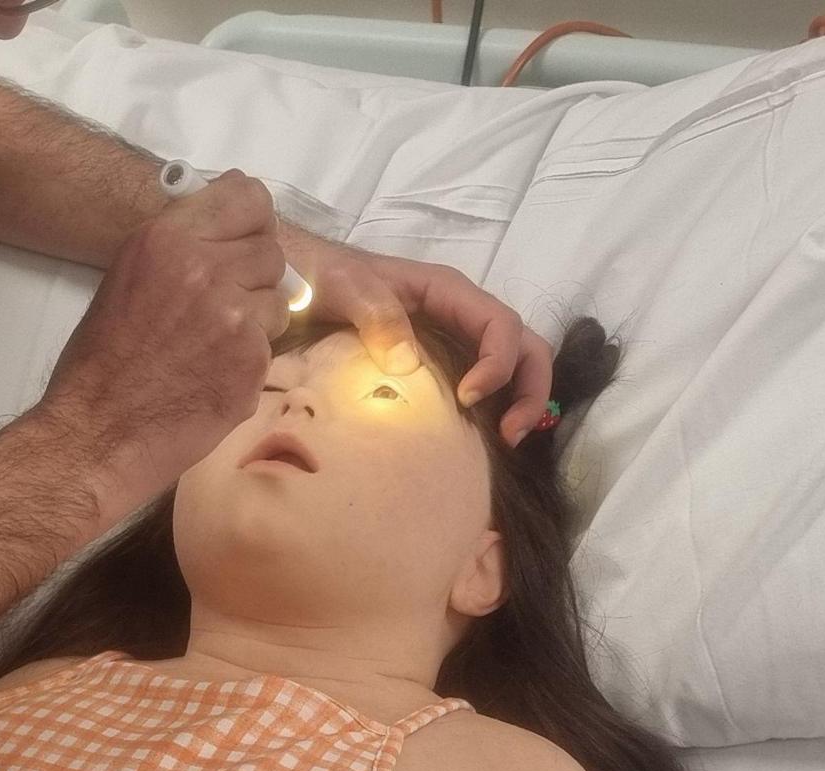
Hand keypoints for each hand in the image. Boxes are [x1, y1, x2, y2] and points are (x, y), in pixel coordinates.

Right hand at [33, 171, 290, 522]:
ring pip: (280, 301)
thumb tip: (229, 228)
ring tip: (212, 348)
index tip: (243, 244)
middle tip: (221, 310)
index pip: (249, 198)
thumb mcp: (128, 278)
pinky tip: (212, 377)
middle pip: (270, 252)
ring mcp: (234, 315)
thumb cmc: (102, 361)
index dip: (253, 223)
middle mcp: (205, 268)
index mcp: (166, 239)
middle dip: (254, 279)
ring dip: (258, 322)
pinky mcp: (251, 360)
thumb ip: (179, 249)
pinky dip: (249, 363)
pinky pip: (272, 347)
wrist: (97, 433)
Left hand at [279, 228, 556, 443]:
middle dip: (530, 388)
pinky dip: (491, 408)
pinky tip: (478, 439)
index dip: (498, 361)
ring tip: (506, 440)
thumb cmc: (321, 275)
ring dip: (519, 401)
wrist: (294, 280)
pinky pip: (478, 383)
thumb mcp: (345, 288)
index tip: (470, 397)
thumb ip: (375, 315)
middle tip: (512, 434)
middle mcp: (459, 314)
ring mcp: (451, 339)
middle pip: (523, 345)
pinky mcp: (436, 364)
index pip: (499, 323)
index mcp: (447, 291)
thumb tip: (407, 363)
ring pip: (511, 365)